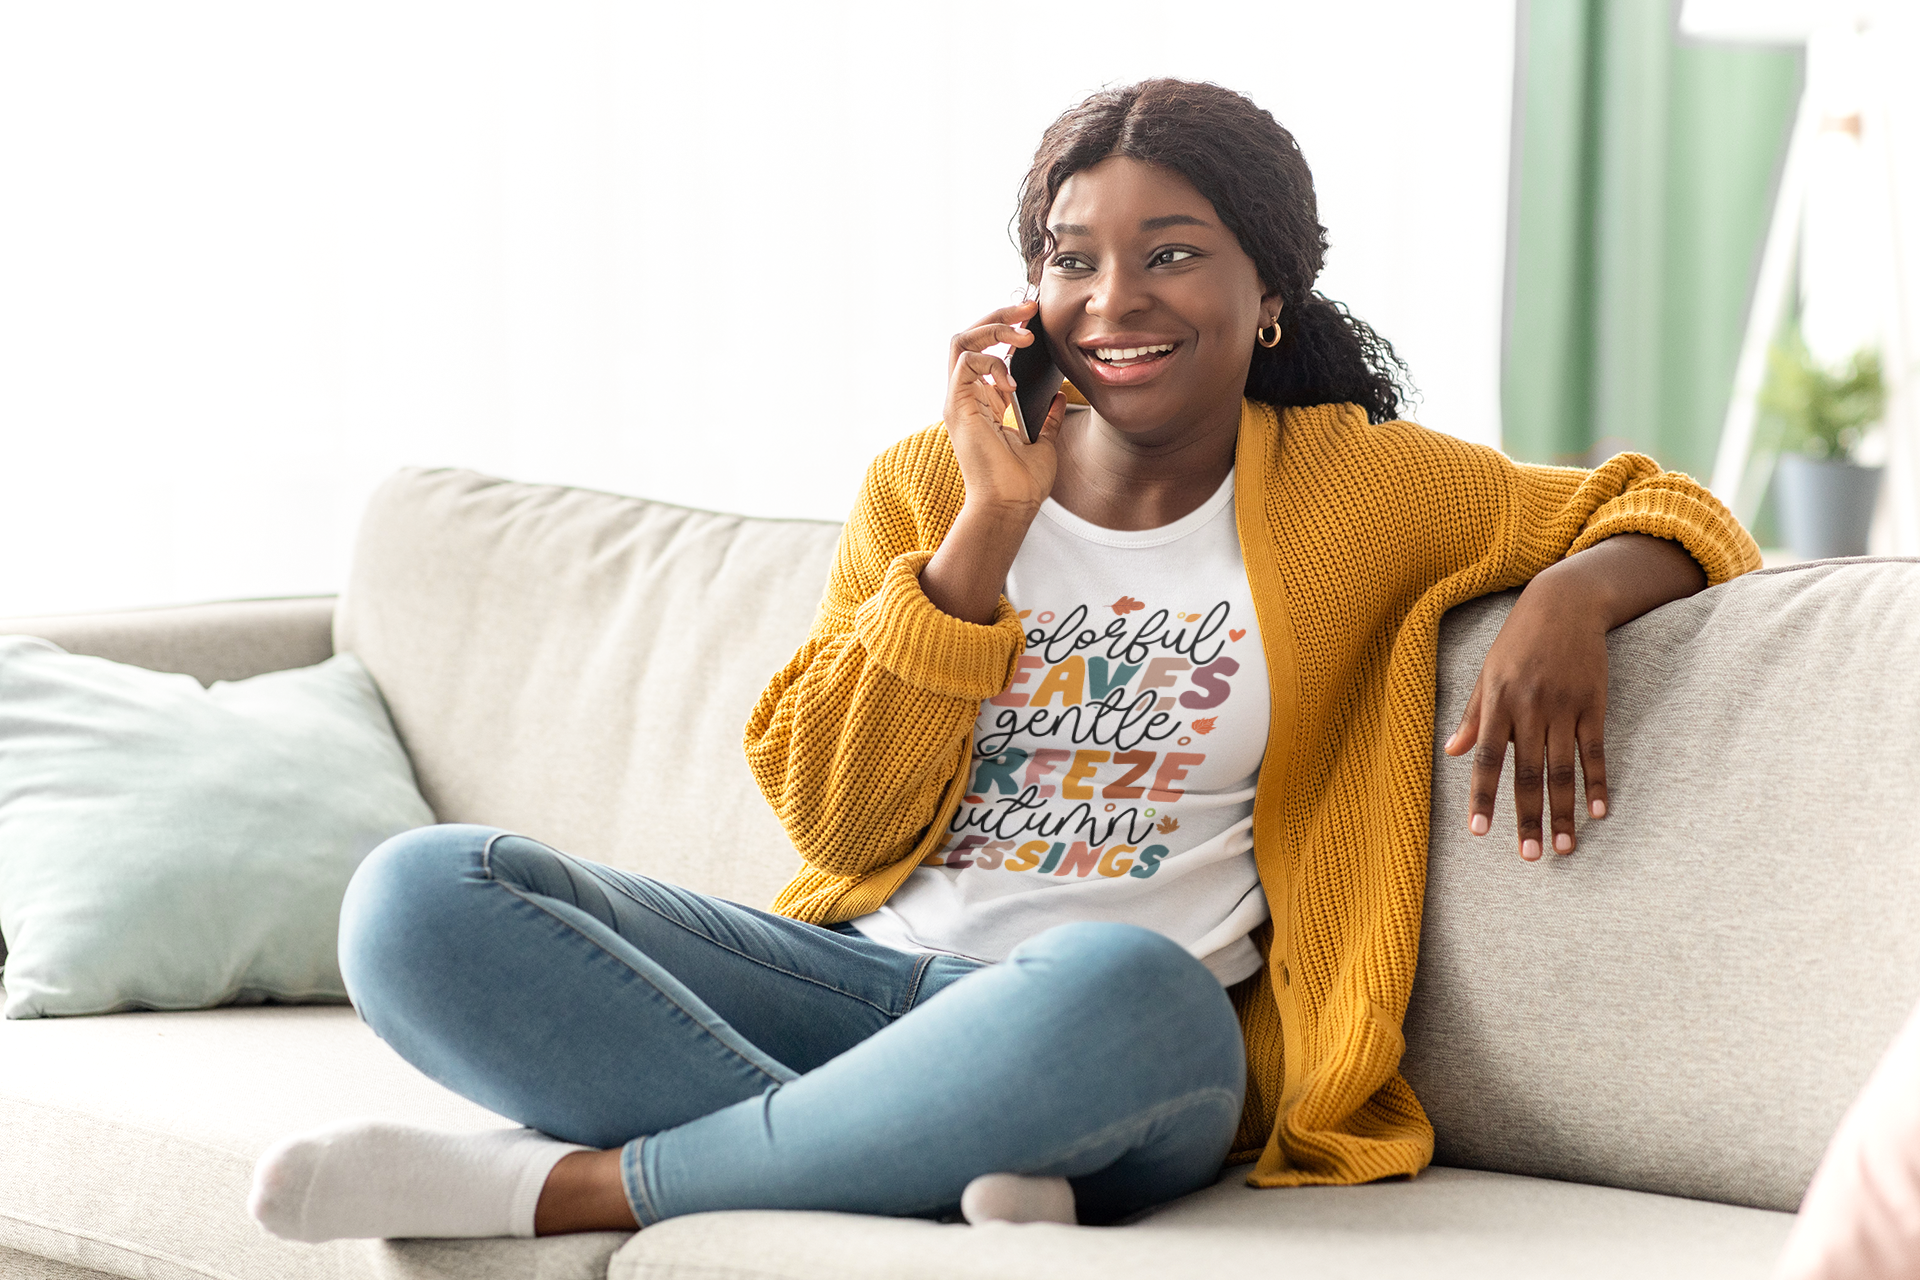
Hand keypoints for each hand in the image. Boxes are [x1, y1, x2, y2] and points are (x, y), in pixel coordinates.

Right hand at [921, 300, 1067, 624]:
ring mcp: (958, 401)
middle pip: (969, 336)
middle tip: (1030, 308)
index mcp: (982, 401)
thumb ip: (1050, 417)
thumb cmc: (1022, 483)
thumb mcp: (1046, 441)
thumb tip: (1061, 396)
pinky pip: (965, 363)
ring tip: (1025, 334)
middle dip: (999, 316)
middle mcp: (965, 396)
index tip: (1035, 318)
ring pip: (962, 341)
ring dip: (994, 329)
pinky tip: (1012, 378)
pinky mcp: (958, 408)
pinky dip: (990, 361)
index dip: (1006, 328)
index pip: (985, 349)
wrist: (1009, 506)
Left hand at [1443, 533, 1706, 860]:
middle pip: (1528, 772)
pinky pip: (1595, 751)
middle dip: (1528, 816)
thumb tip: (1452, 751)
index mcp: (1497, 701)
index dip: (1482, 796)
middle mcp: (1530, 707)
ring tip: (1564, 847)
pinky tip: (1598, 812)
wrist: (1564, 603)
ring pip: (1562, 769)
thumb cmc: (1517, 641)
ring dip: (1564, 811)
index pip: (1487, 758)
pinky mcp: (1594, 703)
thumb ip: (1473, 715)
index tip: (1479, 832)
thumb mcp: (1487, 672)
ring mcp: (1564, 706)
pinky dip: (1597, 782)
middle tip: (1530, 856)